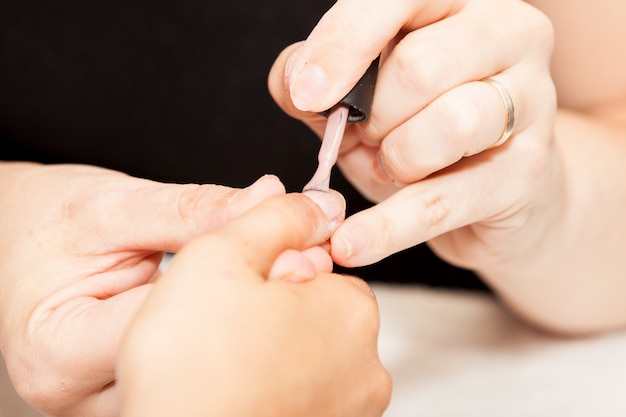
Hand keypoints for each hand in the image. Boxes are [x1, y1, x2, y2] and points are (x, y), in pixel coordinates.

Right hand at [0, 162, 284, 416]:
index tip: (303, 247)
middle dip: (266, 314)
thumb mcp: (113, 204)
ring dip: (264, 332)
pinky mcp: (146, 396)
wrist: (20, 247)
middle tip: (310, 265)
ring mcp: (118, 405)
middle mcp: (85, 397)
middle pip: (200, 365)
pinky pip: (209, 379)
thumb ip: (194, 208)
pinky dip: (248, 343)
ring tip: (290, 282)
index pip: (178, 323)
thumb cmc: (49, 226)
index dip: (250, 283)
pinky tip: (267, 309)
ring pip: (213, 380)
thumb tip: (273, 200)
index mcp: (63, 349)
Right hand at [116, 191, 390, 416]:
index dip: (268, 272)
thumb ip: (275, 217)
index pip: (318, 267)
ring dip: (271, 355)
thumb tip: (319, 205)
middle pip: (315, 315)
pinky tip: (233, 394)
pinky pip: (298, 397)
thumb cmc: (193, 366)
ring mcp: (347, 412)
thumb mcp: (223, 256)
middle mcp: (364, 367)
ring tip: (222, 367)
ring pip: (305, 359)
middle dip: (274, 314)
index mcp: (350, 310)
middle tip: (222, 330)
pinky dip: (272, 392)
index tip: (234, 292)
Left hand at [269, 0, 555, 269]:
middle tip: (369, 137)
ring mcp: (532, 101)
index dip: (343, 43)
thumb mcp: (365, 95)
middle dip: (373, 117)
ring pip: (445, 126)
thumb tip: (294, 81)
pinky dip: (388, 227)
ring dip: (395, 160)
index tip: (306, 93)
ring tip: (393, 167)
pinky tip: (353, 244)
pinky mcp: (531, 173)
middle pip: (419, 67)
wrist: (497, 189)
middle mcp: (509, 33)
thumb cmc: (424, 129)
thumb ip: (320, 76)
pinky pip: (443, 201)